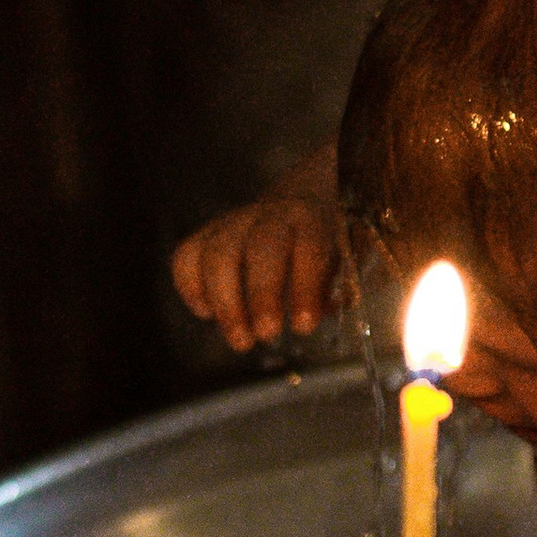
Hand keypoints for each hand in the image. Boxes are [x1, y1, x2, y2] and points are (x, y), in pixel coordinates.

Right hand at [171, 175, 342, 352]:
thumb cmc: (330, 237)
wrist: (308, 196)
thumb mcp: (350, 255)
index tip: (303, 326)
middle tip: (267, 335)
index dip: (304, 287)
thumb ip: (340, 284)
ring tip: (240, 340)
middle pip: (260, 247)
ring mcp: (235, 222)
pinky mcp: (209, 234)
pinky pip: (186, 255)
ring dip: (224, 301)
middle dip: (261, 294)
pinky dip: (190, 286)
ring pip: (216, 252)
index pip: (308, 246)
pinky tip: (207, 313)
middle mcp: (272, 215)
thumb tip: (322, 311)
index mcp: (313, 217)